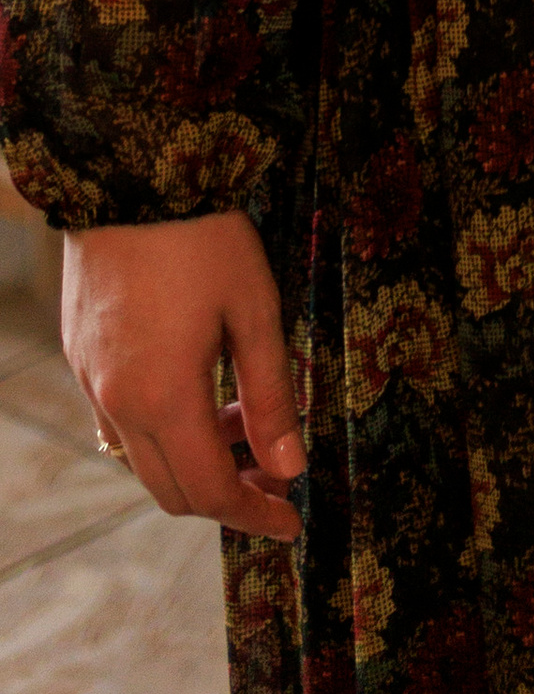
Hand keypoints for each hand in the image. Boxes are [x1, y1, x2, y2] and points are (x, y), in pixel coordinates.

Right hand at [62, 211, 303, 538]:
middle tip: (276, 473)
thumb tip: (291, 467)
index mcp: (163, 399)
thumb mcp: (256, 309)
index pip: (209, 491)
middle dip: (228, 493)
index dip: (255, 514)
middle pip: (171, 488)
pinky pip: (119, 422)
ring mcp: (90, 381)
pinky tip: (202, 390)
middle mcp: (116, 403)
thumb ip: (272, 394)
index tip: (293, 519)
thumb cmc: (204, 236)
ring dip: (195, 459)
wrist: (133, 174)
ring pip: (142, 458)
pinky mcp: (80, 356)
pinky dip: (163, 429)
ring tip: (246, 416)